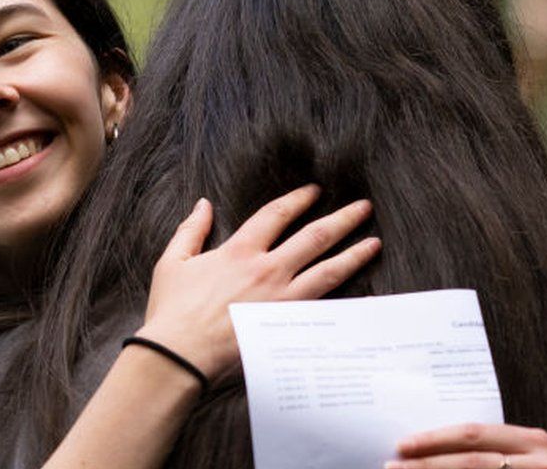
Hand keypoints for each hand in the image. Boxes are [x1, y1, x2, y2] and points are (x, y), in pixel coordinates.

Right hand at [136, 184, 379, 383]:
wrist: (180, 355)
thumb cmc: (172, 311)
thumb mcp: (173, 262)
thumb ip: (191, 230)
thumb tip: (203, 204)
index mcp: (239, 251)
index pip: (276, 214)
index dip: (298, 200)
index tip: (315, 191)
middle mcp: (267, 270)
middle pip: (314, 236)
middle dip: (341, 219)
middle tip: (362, 208)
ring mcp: (282, 299)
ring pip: (328, 270)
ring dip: (354, 254)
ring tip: (374, 242)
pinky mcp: (288, 327)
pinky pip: (324, 307)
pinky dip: (346, 298)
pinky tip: (363, 292)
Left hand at [386, 423, 546, 468]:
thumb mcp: (526, 459)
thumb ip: (490, 451)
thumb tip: (431, 450)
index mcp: (530, 440)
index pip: (472, 435)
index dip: (434, 440)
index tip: (401, 445)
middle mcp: (538, 459)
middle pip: (471, 461)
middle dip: (426, 464)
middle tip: (392, 466)